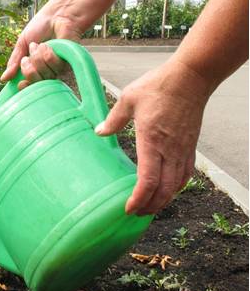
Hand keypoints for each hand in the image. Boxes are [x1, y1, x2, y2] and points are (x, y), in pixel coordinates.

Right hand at [0, 10, 81, 89]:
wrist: (56, 15)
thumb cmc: (40, 28)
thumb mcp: (22, 44)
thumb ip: (13, 62)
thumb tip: (3, 78)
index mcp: (34, 68)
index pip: (29, 86)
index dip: (25, 87)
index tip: (20, 83)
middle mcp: (46, 71)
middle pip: (36, 83)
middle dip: (29, 71)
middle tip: (27, 58)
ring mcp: (57, 68)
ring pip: (45, 75)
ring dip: (38, 58)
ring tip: (40, 46)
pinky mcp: (67, 62)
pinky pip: (54, 66)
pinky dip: (48, 54)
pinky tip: (49, 45)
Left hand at [95, 59, 211, 215]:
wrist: (191, 77)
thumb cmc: (160, 85)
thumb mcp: (129, 98)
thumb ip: (114, 118)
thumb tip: (99, 132)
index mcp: (152, 140)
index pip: (148, 180)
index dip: (139, 198)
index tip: (129, 208)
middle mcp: (170, 149)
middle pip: (164, 190)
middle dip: (150, 206)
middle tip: (136, 213)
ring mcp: (183, 149)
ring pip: (176, 185)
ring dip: (163, 200)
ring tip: (149, 207)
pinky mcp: (191, 146)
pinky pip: (186, 174)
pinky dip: (176, 188)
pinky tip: (168, 190)